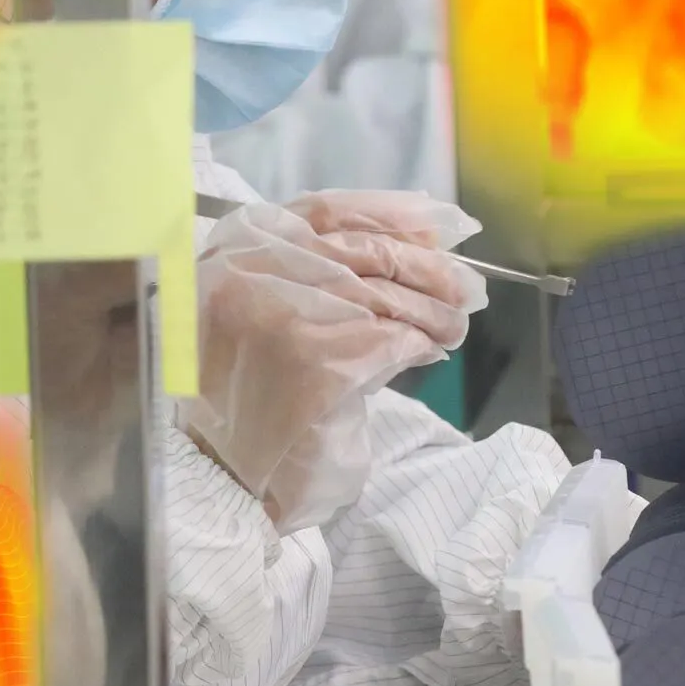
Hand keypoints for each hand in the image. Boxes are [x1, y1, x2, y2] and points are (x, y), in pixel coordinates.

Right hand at [184, 193, 483, 531]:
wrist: (221, 475)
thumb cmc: (248, 395)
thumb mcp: (271, 313)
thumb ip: (325, 275)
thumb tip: (420, 244)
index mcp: (234, 251)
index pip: (325, 210)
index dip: (388, 213)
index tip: (435, 227)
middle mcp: (249, 272)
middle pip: (363, 251)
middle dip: (425, 268)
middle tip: (463, 288)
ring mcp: (280, 315)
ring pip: (384, 297)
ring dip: (432, 312)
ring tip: (452, 326)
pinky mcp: (314, 363)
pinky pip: (390, 340)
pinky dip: (417, 345)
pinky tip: (427, 352)